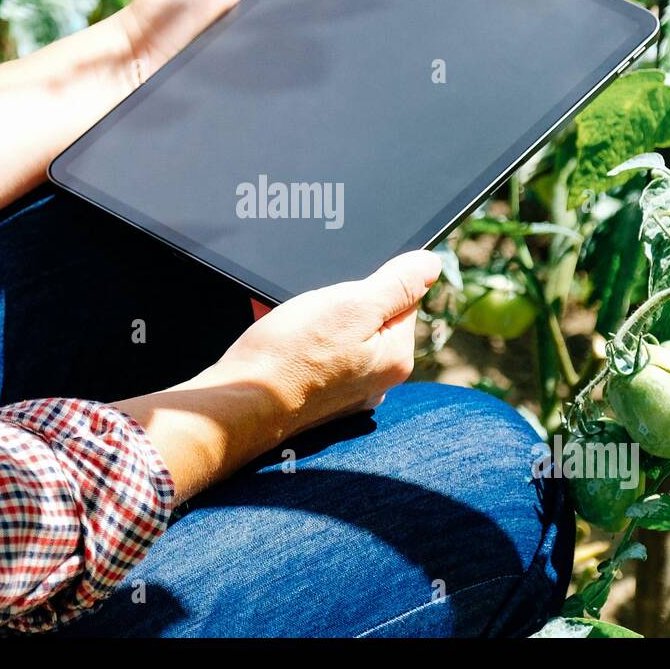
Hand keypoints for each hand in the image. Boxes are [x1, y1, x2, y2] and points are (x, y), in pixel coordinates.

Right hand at [210, 250, 442, 438]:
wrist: (237, 404)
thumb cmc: (291, 353)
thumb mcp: (351, 305)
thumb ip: (397, 284)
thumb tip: (431, 264)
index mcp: (395, 358)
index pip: (402, 300)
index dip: (368, 284)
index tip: (339, 292)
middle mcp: (378, 381)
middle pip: (369, 317)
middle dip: (337, 302)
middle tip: (310, 309)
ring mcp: (347, 393)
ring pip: (338, 333)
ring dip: (314, 318)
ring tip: (291, 323)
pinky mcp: (317, 397)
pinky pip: (316, 353)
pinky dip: (298, 339)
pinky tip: (279, 337)